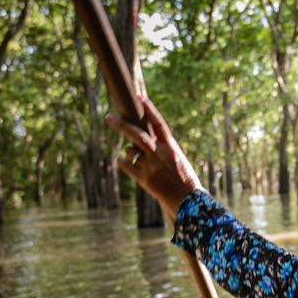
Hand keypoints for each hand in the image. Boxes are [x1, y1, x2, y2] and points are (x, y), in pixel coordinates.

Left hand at [107, 96, 202, 218]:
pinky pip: (127, 166)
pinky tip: (122, 161)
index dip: (149, 109)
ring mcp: (152, 167)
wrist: (188, 201)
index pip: (159, 124)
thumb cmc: (183, 178)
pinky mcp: (145, 180)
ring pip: (131, 150)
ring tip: (130, 153)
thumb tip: (135, 142)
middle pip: (138, 135)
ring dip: (127, 149)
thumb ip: (160, 148)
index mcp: (171, 147)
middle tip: (109, 117)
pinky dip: (122, 162)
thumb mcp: (176, 159)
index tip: (139, 96)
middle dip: (122, 125)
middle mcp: (161, 155)